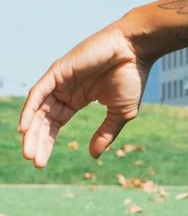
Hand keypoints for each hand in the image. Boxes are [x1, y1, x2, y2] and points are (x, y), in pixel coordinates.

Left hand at [18, 23, 152, 167]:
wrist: (135, 51)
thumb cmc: (132, 78)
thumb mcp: (121, 113)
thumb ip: (106, 133)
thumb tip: (93, 155)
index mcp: (77, 99)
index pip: (55, 124)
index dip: (48, 143)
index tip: (42, 163)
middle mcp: (64, 91)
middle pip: (43, 120)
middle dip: (37, 141)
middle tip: (33, 161)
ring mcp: (59, 81)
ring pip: (38, 109)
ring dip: (31, 131)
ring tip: (28, 151)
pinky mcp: (58, 71)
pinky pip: (38, 93)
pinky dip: (30, 110)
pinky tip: (25, 128)